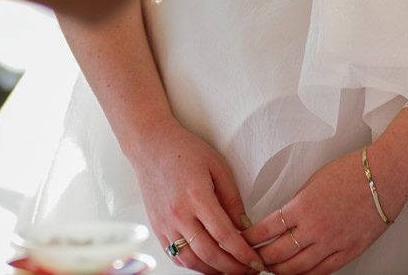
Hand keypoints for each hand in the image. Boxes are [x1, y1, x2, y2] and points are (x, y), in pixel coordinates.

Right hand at [129, 120, 263, 273]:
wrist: (150, 146)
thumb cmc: (184, 151)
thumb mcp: (217, 166)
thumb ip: (232, 199)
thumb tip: (245, 227)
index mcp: (197, 197)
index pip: (225, 235)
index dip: (243, 253)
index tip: (257, 261)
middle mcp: (178, 214)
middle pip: (209, 254)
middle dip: (232, 268)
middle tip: (249, 271)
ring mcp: (165, 224)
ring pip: (191, 261)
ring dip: (213, 271)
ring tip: (231, 271)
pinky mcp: (157, 228)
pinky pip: (176, 256)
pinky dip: (193, 265)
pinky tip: (208, 264)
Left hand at [241, 147, 396, 274]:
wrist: (385, 176)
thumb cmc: (353, 172)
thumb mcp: (314, 181)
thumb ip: (298, 203)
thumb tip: (284, 219)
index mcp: (302, 206)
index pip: (266, 229)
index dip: (251, 239)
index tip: (243, 241)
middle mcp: (315, 228)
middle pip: (277, 254)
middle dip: (261, 259)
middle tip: (251, 259)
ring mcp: (332, 243)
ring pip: (297, 268)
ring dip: (279, 270)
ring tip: (271, 269)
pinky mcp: (349, 251)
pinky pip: (321, 271)